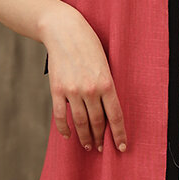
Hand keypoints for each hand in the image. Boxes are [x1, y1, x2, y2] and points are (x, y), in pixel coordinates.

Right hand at [43, 4, 128, 152]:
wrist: (64, 31)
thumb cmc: (89, 45)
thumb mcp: (106, 64)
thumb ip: (107, 86)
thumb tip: (108, 110)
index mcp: (107, 83)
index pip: (116, 116)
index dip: (119, 134)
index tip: (121, 147)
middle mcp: (90, 90)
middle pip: (97, 122)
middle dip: (100, 138)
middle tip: (101, 148)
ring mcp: (72, 91)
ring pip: (80, 122)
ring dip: (85, 137)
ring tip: (88, 146)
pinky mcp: (57, 89)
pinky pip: (60, 115)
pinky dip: (64, 128)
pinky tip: (68, 135)